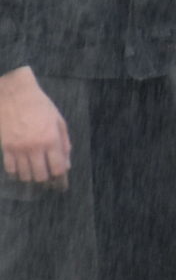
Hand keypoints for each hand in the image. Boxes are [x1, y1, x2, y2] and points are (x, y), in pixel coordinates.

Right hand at [0, 67, 70, 186]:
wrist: (15, 95)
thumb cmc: (41, 106)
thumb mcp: (58, 121)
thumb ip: (64, 143)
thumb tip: (66, 164)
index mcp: (51, 140)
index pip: (57, 168)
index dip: (60, 178)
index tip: (61, 183)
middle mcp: (35, 147)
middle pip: (40, 176)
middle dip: (46, 180)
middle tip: (49, 182)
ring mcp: (18, 149)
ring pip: (25, 175)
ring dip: (31, 178)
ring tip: (35, 175)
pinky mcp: (6, 148)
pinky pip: (10, 169)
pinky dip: (16, 173)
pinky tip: (21, 172)